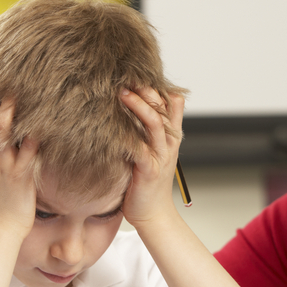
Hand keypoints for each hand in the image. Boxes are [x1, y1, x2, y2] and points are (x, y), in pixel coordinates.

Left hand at [118, 88, 183, 227]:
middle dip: (147, 89)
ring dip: (140, 106)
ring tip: (122, 92)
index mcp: (169, 136)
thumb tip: (127, 108)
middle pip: (164, 107)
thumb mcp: (149, 151)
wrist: (152, 214)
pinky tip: (114, 127)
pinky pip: (141, 148)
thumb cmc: (145, 183)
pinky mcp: (149, 170)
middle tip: (127, 75)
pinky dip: (129, 137)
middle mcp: (168, 142)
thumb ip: (144, 131)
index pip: (172, 102)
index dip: (158, 85)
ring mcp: (160, 155)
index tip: (137, 72)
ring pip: (154, 123)